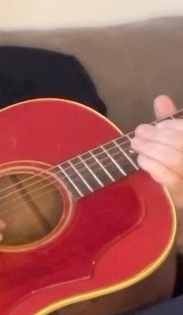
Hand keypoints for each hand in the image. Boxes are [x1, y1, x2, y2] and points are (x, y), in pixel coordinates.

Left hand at [130, 96, 182, 210]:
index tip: (156, 126)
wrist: (180, 216)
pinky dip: (154, 167)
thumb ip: (173, 125)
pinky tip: (141, 160)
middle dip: (159, 136)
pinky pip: (170, 181)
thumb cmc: (179, 171)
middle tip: (138, 133)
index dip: (174, 126)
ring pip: (177, 160)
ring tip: (135, 144)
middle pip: (181, 145)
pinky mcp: (182, 198)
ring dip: (152, 149)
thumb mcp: (177, 145)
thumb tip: (161, 98)